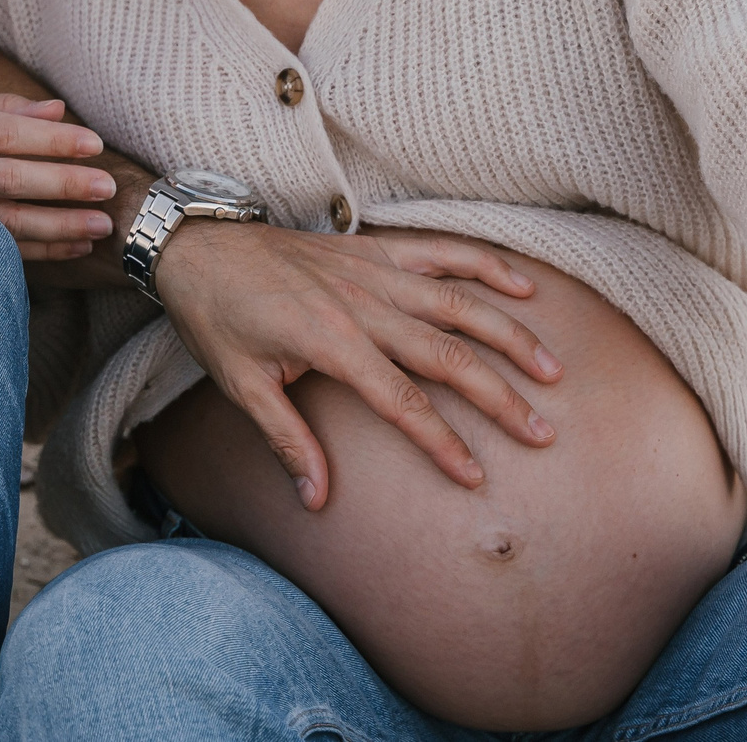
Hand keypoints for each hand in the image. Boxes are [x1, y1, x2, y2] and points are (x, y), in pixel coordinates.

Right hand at [0, 91, 116, 260]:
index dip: (51, 141)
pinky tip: (72, 248)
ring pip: (2, 222)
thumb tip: (59, 111)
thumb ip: (3, 109)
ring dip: (56, 226)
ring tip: (99, 225)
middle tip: (107, 188)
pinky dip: (38, 250)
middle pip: (6, 179)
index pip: (3, 134)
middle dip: (61, 184)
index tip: (94, 145)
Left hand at [153, 223, 561, 509]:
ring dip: (509, 334)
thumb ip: (287, 441)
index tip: (475, 476)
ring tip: (551, 369)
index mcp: (330, 341)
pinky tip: (523, 285)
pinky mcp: (373, 247)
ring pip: (458, 303)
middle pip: (448, 354)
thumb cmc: (216, 319)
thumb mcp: (241, 386)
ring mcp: (372, 270)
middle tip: (541, 432)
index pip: (401, 401)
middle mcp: (362, 303)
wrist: (195, 247)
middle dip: (499, 397)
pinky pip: (440, 251)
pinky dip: (483, 263)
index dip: (441, 443)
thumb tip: (316, 499)